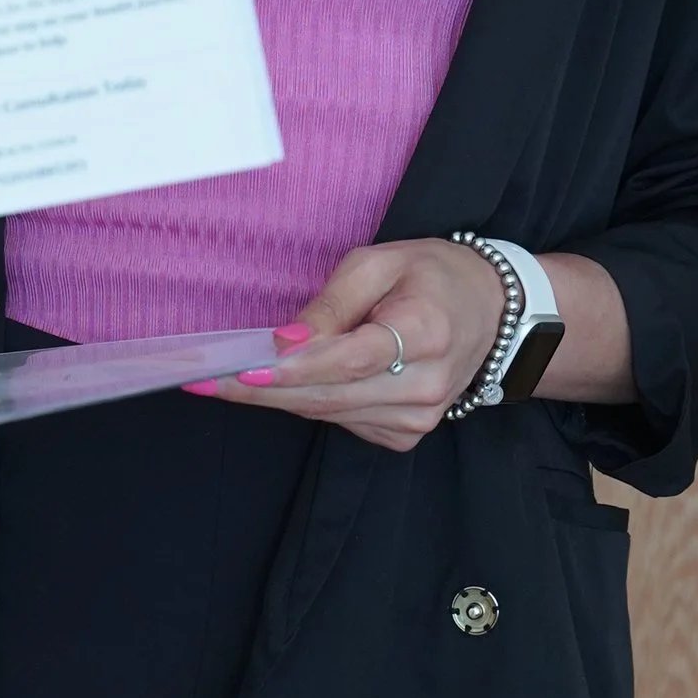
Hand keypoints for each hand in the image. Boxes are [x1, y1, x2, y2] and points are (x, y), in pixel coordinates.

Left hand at [200, 239, 507, 453]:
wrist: (492, 313)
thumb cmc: (433, 276)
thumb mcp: (380, 262)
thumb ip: (331, 303)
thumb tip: (284, 342)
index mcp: (426, 331)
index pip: (347, 360)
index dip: (289, 369)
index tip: (238, 368)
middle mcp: (426, 385)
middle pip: (328, 396)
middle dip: (261, 389)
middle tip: (204, 379)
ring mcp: (420, 417)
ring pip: (329, 414)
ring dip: (278, 397)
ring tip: (233, 377)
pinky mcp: (408, 435)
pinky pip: (344, 423)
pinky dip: (313, 403)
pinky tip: (296, 383)